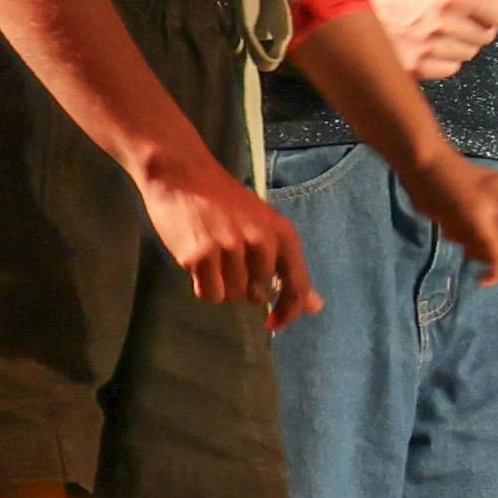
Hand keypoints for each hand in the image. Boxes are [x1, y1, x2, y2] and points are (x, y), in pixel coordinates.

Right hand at [137, 148, 312, 326]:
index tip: (275, 324)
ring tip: (212, 259)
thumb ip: (287, 264)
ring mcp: (230, 248)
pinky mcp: (200, 255)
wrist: (182, 174)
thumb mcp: (264, 224)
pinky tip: (197, 265)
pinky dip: (203, 287)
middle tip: (228, 261)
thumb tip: (314, 306)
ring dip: (221, 286)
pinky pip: (209, 294)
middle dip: (243, 287)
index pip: (297, 285)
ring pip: (232, 296)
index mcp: (282, 233)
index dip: (290, 311)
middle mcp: (261, 242)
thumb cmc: (224, 201)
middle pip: (259, 295)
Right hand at [364, 0, 497, 84]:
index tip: (493, 12)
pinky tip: (426, 49)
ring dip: (459, 45)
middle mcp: (442, 19)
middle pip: (486, 35)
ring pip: (469, 53)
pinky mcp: (414, 67)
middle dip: (476, 29)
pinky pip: (450, 69)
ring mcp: (428, 45)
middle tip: (450, 19)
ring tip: (433, 33)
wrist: (341, 9)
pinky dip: (444, 62)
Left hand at [412, 157, 497, 283]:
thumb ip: (494, 248)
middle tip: (467, 238)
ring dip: (476, 246)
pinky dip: (472, 242)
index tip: (482, 277)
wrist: (426, 171)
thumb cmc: (451, 188)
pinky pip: (492, 245)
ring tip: (459, 228)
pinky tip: (459, 227)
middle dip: (488, 249)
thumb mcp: (474, 220)